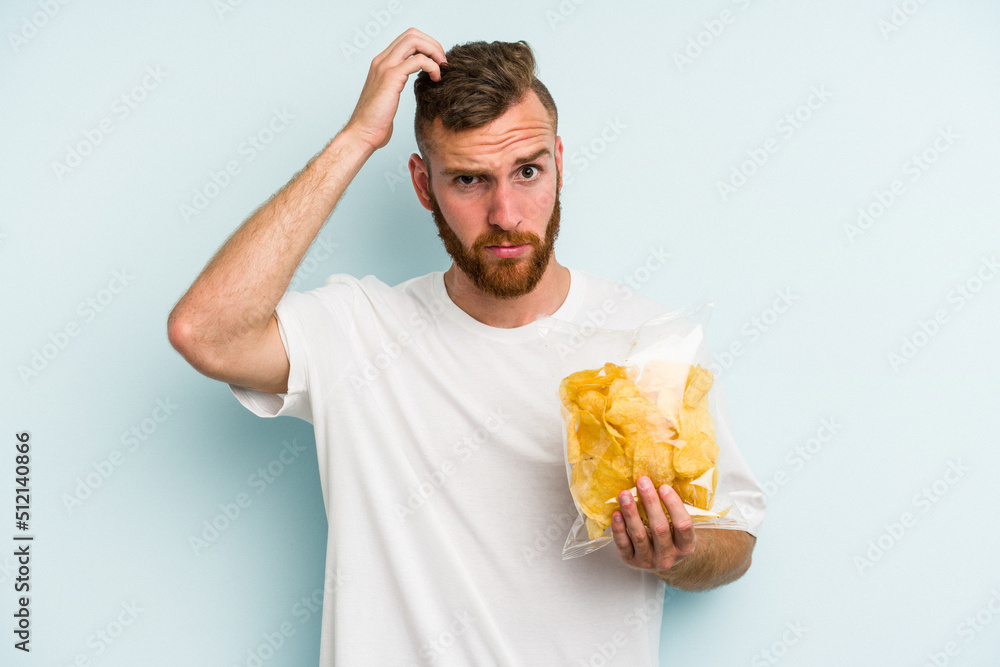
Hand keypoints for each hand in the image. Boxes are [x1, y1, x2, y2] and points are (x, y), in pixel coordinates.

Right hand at [344, 28, 446, 152]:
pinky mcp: (391, 77)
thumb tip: (416, 85)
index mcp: (382, 63)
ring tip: (441, 69)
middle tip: (443, 63)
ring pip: (414, 41)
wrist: (362, 134)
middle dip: (433, 45)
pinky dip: (432, 66)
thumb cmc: (375, 122)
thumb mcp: (388, 96)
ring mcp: (385, 66)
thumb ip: (398, 84)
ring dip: (434, 51)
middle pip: (412, 34)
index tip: (437, 62)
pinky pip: (418, 60)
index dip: (426, 45)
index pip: (407, 39)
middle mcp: (382, 60)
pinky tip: (435, 79)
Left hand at [612, 476, 696, 572]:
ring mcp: (649, 561)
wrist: (660, 560)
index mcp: (685, 546)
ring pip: (639, 536)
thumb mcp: (677, 526)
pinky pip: (623, 544)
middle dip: (650, 503)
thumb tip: (660, 476)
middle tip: (642, 482)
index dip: (674, 505)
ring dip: (631, 513)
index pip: (683, 525)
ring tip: (624, 494)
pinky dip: (619, 528)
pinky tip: (616, 513)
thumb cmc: (670, 535)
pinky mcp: (631, 561)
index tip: (664, 487)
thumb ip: (672, 509)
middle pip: (660, 529)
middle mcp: (668, 557)